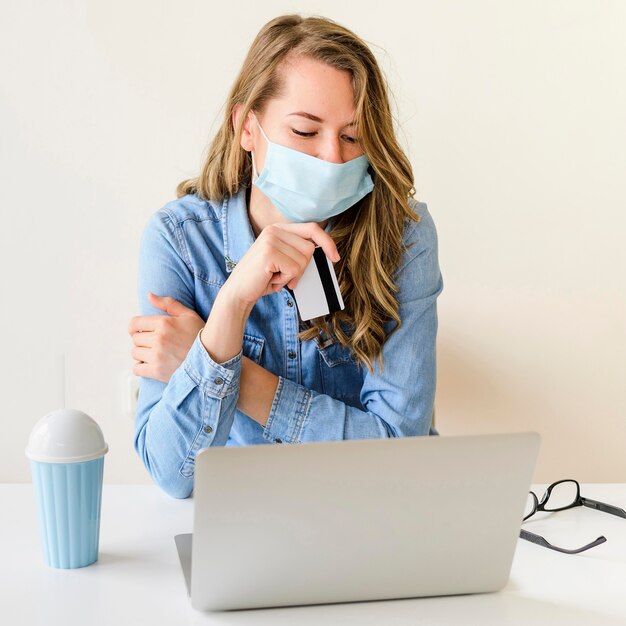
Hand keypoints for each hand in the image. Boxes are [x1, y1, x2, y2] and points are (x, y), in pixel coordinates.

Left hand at [128, 293, 204, 381]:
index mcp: (164, 323)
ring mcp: (157, 356)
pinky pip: (137, 369)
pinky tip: (152, 365)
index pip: (134, 323)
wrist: (213, 359)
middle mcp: (159, 339)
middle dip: (143, 340)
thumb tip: (149, 295)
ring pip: (135, 353)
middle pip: (135, 339)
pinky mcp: (157, 371)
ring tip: (155, 354)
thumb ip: (168, 303)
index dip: (136, 327)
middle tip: (155, 344)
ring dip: (142, 354)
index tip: (141, 331)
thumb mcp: (189, 315)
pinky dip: (141, 368)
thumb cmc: (201, 336)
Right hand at [223, 222, 339, 308]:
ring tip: (275, 276)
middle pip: (310, 248)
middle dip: (301, 268)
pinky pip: (294, 269)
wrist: (238, 292)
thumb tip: (326, 253)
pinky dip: (286, 280)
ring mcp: (271, 240)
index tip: (335, 257)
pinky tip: (272, 280)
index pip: (312, 229)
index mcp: (279, 229)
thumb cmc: (262, 278)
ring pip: (303, 261)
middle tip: (283, 275)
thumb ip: (298, 252)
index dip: (327, 242)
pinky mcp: (269, 253)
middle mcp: (274, 230)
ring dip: (292, 275)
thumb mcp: (282, 260)